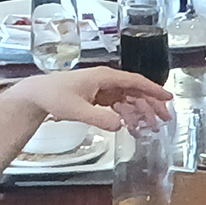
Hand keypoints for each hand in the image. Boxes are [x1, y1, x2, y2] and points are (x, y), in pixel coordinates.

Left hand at [16, 69, 173, 131]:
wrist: (37, 95)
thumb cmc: (54, 96)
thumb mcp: (76, 110)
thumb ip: (99, 118)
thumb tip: (120, 124)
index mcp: (104, 77)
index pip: (135, 82)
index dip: (153, 90)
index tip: (168, 98)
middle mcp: (106, 80)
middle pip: (136, 91)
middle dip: (151, 104)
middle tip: (165, 119)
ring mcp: (102, 89)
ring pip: (128, 99)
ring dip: (140, 112)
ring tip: (151, 127)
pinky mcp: (98, 97)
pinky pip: (118, 105)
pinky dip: (127, 115)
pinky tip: (133, 126)